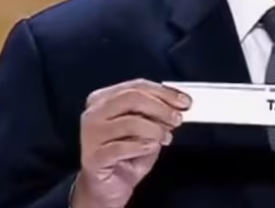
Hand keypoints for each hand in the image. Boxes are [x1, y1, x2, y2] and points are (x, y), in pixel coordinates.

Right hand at [71, 79, 190, 207]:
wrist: (108, 189)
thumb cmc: (127, 156)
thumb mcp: (147, 130)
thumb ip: (157, 114)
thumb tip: (177, 105)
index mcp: (104, 99)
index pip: (137, 86)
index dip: (164, 92)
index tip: (184, 101)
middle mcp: (93, 113)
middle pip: (132, 98)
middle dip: (161, 108)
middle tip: (177, 119)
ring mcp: (90, 135)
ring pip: (129, 122)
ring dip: (155, 129)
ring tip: (165, 138)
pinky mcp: (93, 156)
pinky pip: (121, 147)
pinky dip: (142, 146)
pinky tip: (152, 147)